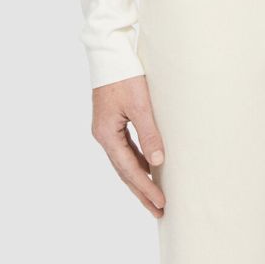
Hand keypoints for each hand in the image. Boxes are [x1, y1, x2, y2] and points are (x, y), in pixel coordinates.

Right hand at [91, 74, 165, 217]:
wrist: (109, 52)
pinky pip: (125, 149)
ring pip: (124, 162)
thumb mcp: (140, 104)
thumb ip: (148, 133)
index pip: (129, 169)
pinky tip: (148, 168)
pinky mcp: (112, 122)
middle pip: (124, 171)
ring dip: (139, 179)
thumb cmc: (124, 74)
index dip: (145, 187)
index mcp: (107, 134)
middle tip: (159, 210)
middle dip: (141, 191)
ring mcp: (106, 129)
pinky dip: (137, 162)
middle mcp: (103, 135)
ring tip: (154, 197)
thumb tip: (157, 162)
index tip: (161, 202)